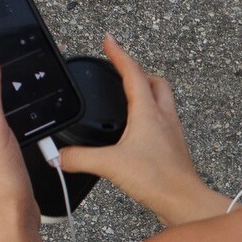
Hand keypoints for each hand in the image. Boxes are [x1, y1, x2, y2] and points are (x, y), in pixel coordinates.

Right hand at [59, 36, 225, 226]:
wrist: (184, 201)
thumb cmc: (157, 179)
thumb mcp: (110, 165)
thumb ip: (79, 158)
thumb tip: (57, 156)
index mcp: (148, 112)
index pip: (132, 72)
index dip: (118, 54)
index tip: (109, 40)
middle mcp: (164, 117)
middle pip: (155, 82)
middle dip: (138, 72)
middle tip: (121, 71)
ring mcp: (172, 132)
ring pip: (162, 100)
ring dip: (148, 92)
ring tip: (130, 97)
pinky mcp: (174, 148)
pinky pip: (164, 122)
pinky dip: (151, 117)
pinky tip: (139, 132)